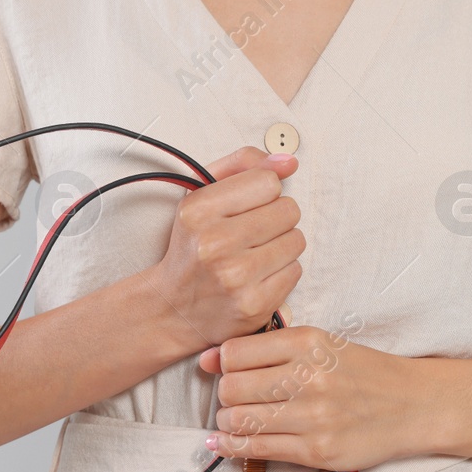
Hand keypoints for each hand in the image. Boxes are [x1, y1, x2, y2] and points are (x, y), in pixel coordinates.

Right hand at [150, 147, 304, 346]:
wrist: (174, 309)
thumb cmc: (193, 248)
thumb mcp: (201, 196)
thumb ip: (242, 166)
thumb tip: (289, 162)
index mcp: (198, 211)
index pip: (268, 181)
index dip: (262, 193)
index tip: (245, 208)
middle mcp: (215, 244)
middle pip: (288, 210)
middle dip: (275, 219)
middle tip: (251, 234)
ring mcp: (236, 277)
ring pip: (297, 240)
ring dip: (281, 245)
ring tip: (255, 254)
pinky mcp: (254, 304)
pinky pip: (296, 270)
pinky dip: (281, 272)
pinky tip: (258, 276)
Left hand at [199, 325, 427, 471]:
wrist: (412, 405)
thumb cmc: (362, 372)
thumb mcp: (321, 345)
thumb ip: (266, 349)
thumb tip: (207, 359)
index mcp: (308, 342)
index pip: (235, 353)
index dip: (223, 364)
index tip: (228, 371)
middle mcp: (309, 377)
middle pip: (231, 388)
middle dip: (225, 395)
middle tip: (235, 399)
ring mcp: (312, 416)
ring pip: (239, 420)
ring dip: (228, 423)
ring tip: (237, 420)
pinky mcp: (316, 450)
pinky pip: (257, 450)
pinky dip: (231, 448)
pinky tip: (223, 444)